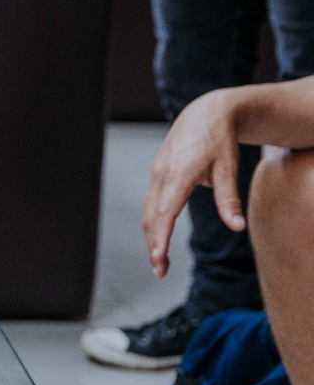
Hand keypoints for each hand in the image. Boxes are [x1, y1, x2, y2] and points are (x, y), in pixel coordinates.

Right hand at [143, 89, 247, 276]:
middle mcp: (161, 174)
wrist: (205, 112)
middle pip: (151, 217)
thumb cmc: (220, 140)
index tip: (158, 258)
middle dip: (153, 245)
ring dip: (151, 237)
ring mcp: (156, 174)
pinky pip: (150, 204)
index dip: (161, 236)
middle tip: (160, 272)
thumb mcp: (229, 167)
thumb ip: (229, 199)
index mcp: (178, 173)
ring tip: (159, 262)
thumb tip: (237, 227)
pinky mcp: (157, 174)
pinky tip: (158, 238)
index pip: (165, 211)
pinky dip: (152, 224)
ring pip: (148, 212)